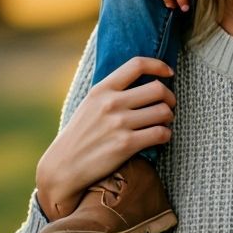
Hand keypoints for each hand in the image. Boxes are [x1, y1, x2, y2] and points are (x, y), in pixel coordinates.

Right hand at [35, 57, 176, 218]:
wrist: (63, 167)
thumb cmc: (80, 134)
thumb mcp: (90, 104)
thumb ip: (113, 90)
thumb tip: (144, 79)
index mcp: (102, 89)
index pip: (137, 65)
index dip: (159, 65)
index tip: (169, 72)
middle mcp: (111, 103)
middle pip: (158, 88)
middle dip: (170, 97)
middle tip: (168, 105)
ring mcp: (119, 124)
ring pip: (163, 112)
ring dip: (169, 117)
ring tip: (163, 122)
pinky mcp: (126, 145)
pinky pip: (161, 134)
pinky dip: (166, 135)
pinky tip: (160, 137)